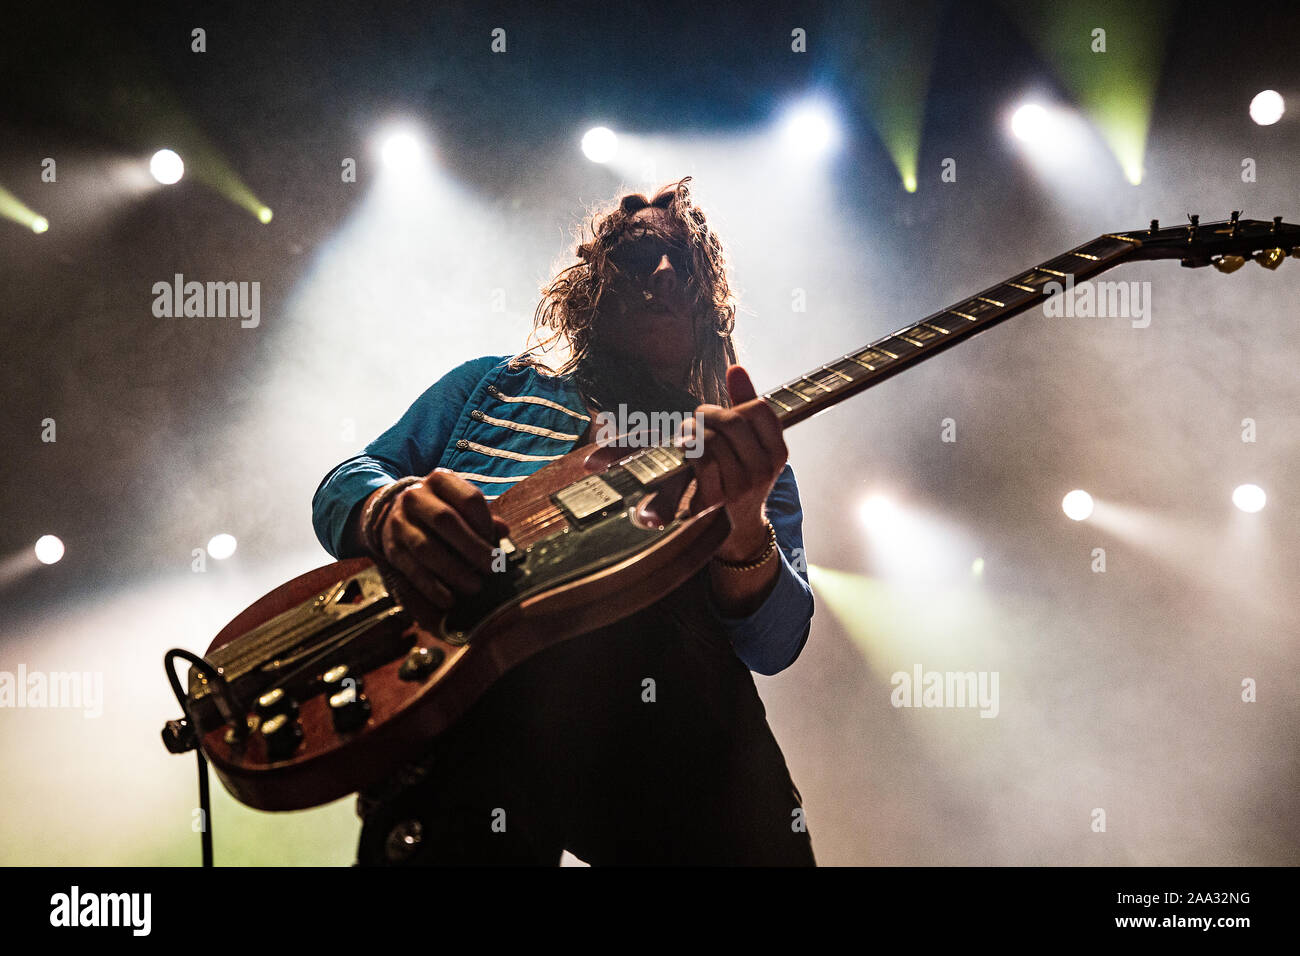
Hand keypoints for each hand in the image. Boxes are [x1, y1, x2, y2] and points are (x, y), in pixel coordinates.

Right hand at [368, 469, 509, 610]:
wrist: (394, 512)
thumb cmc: (441, 510)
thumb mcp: (460, 504)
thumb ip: (483, 517)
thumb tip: (503, 531)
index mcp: (440, 480)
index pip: (469, 498)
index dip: (486, 523)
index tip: (496, 544)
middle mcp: (416, 496)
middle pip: (445, 520)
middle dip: (472, 547)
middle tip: (492, 568)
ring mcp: (400, 522)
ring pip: (426, 547)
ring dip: (453, 571)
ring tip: (475, 587)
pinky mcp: (392, 548)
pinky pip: (412, 569)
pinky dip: (432, 587)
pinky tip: (449, 599)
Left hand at [682, 365, 787, 560]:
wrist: (733, 527)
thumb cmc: (736, 477)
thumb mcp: (746, 443)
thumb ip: (744, 404)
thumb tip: (736, 368)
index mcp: (777, 450)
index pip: (759, 408)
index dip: (733, 404)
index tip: (719, 414)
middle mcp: (767, 467)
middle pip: (733, 421)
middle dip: (706, 417)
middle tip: (693, 424)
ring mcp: (747, 484)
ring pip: (714, 440)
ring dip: (692, 435)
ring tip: (686, 441)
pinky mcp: (723, 498)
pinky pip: (704, 462)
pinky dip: (690, 454)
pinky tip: (685, 457)